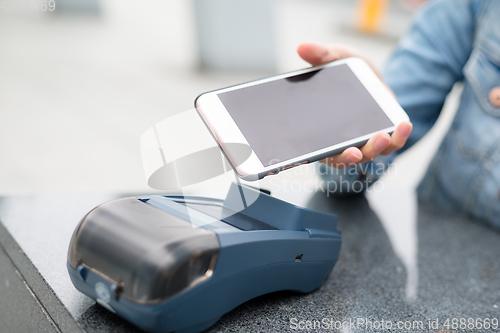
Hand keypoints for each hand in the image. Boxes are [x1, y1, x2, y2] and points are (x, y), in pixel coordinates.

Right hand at [297, 42, 412, 168]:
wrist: (371, 75)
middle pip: (343, 158)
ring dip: (375, 149)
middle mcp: (340, 140)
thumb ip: (320, 54)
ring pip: (368, 154)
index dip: (318, 156)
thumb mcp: (335, 57)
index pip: (316, 148)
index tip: (317, 156)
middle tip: (355, 151)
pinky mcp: (383, 137)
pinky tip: (403, 125)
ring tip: (383, 136)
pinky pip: (391, 145)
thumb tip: (301, 47)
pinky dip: (397, 137)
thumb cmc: (346, 70)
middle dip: (350, 157)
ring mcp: (363, 141)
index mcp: (321, 128)